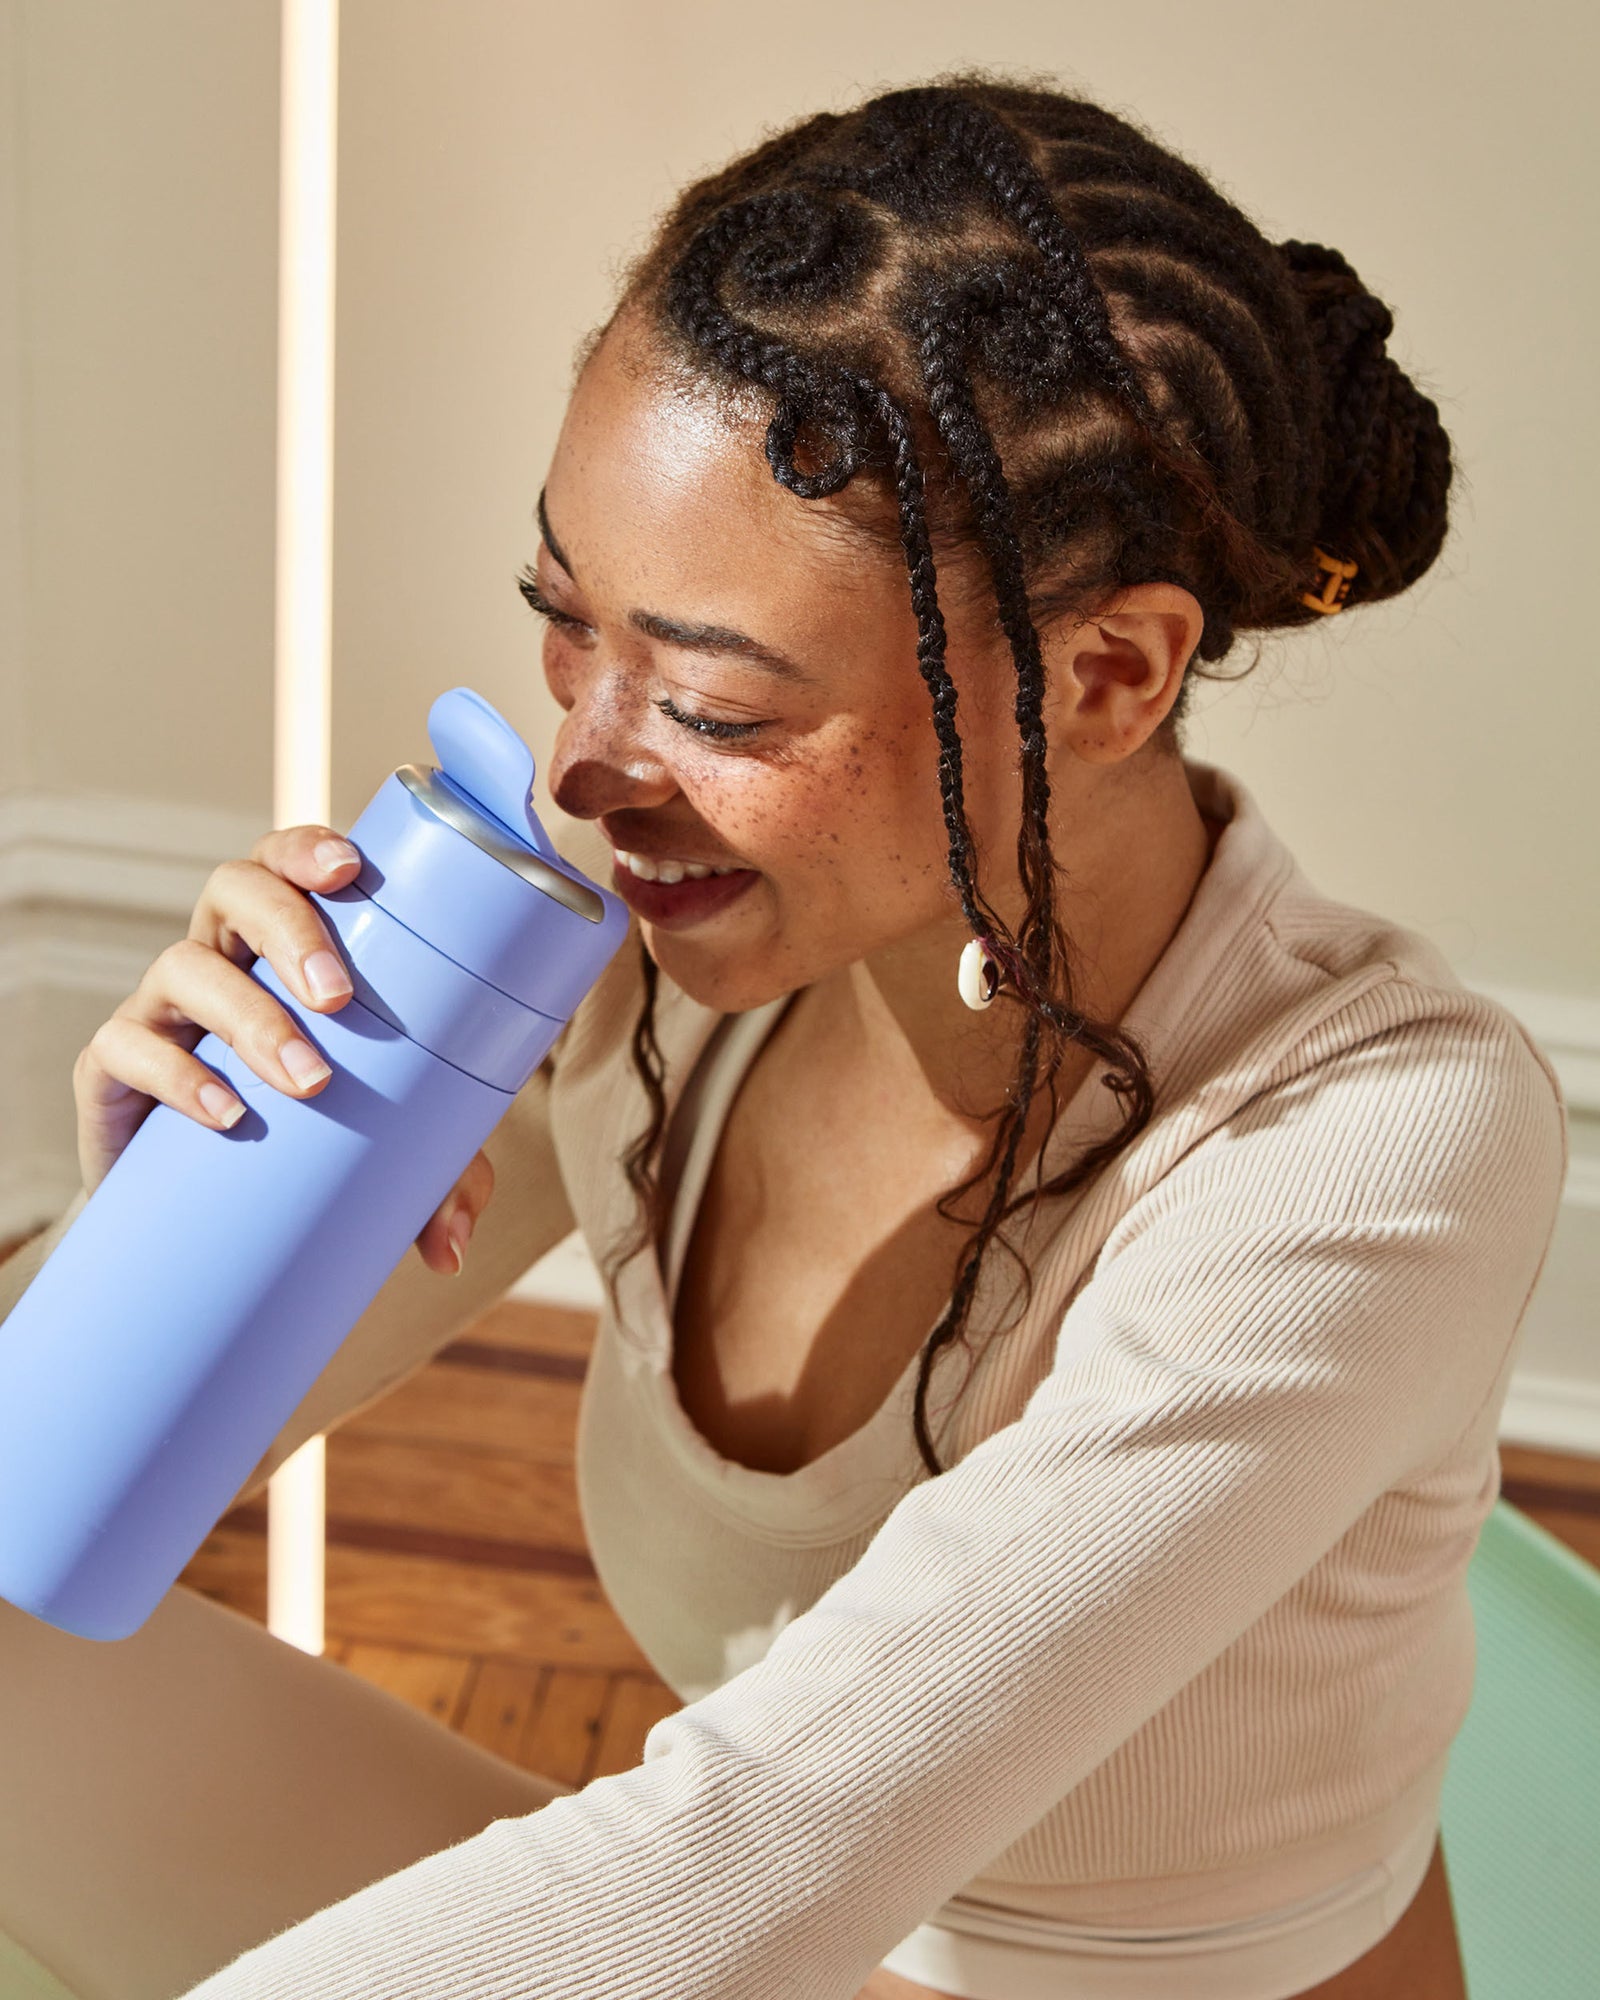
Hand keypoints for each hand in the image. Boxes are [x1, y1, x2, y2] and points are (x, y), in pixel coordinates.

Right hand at [71, 823, 492, 1276]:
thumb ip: (436, 1180)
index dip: (308, 848)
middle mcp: (217, 958)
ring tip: (308, 1079)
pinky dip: (177, 1075)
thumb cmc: (306, 1145)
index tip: (352, 869)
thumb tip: (452, 1246)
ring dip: (250, 1016)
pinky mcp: (109, 1072)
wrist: (196, 1219)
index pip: (286, 864)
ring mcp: (159, 1011)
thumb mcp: (387, 1154)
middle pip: (233, 890)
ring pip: (184, 967)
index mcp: (279, 944)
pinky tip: (225, 1112)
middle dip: (289, 927)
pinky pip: (125, 1048)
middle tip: (342, 997)